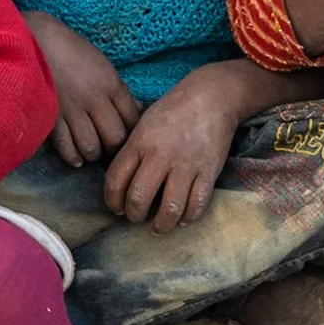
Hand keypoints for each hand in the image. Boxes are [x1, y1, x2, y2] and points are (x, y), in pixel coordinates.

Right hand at [28, 12, 139, 166]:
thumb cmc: (69, 50)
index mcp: (111, 83)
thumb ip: (118, 89)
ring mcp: (71, 110)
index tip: (126, 134)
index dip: (132, 131)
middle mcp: (94, 99)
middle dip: (113, 146)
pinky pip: (66, 147)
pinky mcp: (50, 117)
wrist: (33, 40)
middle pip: (115, 138)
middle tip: (108, 145)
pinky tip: (76, 157)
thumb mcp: (101, 64)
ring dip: (93, 152)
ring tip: (91, 149)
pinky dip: (73, 156)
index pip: (132, 119)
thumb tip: (137, 109)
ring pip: (92, 147)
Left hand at [101, 66, 245, 231]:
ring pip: (169, 208)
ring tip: (157, 226)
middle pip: (139, 199)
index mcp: (139, 142)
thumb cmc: (172, 111)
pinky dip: (188, 217)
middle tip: (136, 217)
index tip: (116, 208)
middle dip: (134, 215)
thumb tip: (119, 181)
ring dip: (161, 224)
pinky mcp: (209, 172)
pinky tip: (181, 218)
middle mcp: (160, 155)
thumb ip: (131, 150)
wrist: (211, 98)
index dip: (112, 201)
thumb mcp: (142, 124)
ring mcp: (186, 165)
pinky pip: (197, 204)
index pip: (115, 180)